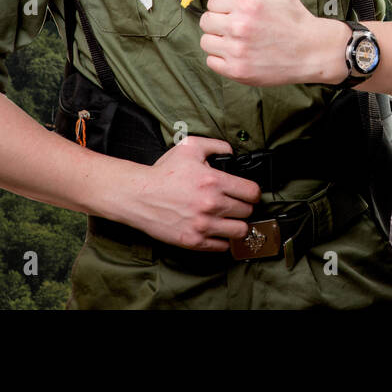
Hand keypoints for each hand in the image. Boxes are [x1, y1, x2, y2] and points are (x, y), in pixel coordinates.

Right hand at [117, 136, 260, 250]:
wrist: (138, 196)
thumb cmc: (162, 172)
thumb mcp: (189, 147)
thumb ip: (216, 145)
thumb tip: (232, 152)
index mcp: (214, 181)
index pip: (252, 193)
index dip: (253, 192)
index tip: (249, 193)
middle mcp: (212, 205)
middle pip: (248, 211)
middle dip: (245, 207)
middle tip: (237, 205)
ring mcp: (203, 225)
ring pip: (240, 231)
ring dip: (238, 224)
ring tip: (230, 220)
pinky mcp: (194, 241)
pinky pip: (222, 246)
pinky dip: (223, 239)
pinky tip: (217, 231)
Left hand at [199, 0, 346, 85]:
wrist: (312, 50)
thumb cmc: (293, 17)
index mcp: (247, 3)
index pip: (214, 2)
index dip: (227, 6)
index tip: (242, 11)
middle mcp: (239, 26)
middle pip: (206, 21)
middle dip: (221, 21)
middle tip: (240, 25)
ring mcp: (237, 50)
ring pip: (206, 41)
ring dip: (219, 40)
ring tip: (240, 40)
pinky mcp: (237, 70)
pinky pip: (211, 61)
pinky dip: (222, 59)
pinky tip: (240, 53)